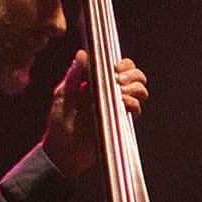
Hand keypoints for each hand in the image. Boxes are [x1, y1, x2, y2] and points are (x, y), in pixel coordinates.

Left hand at [42, 51, 148, 177]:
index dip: (125, 64)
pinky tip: (122, 103)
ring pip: (141, 92)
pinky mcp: (122, 122)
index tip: (116, 67)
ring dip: (135, 88)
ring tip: (121, 91)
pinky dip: (132, 103)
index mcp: (100, 83)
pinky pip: (137, 109)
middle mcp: (113, 94)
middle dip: (133, 74)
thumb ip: (75, 74)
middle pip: (137, 77)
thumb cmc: (60, 121)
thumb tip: (82, 53)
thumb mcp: (64, 93)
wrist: (63, 149)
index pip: (121, 68)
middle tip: (120, 79)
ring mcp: (119, 108)